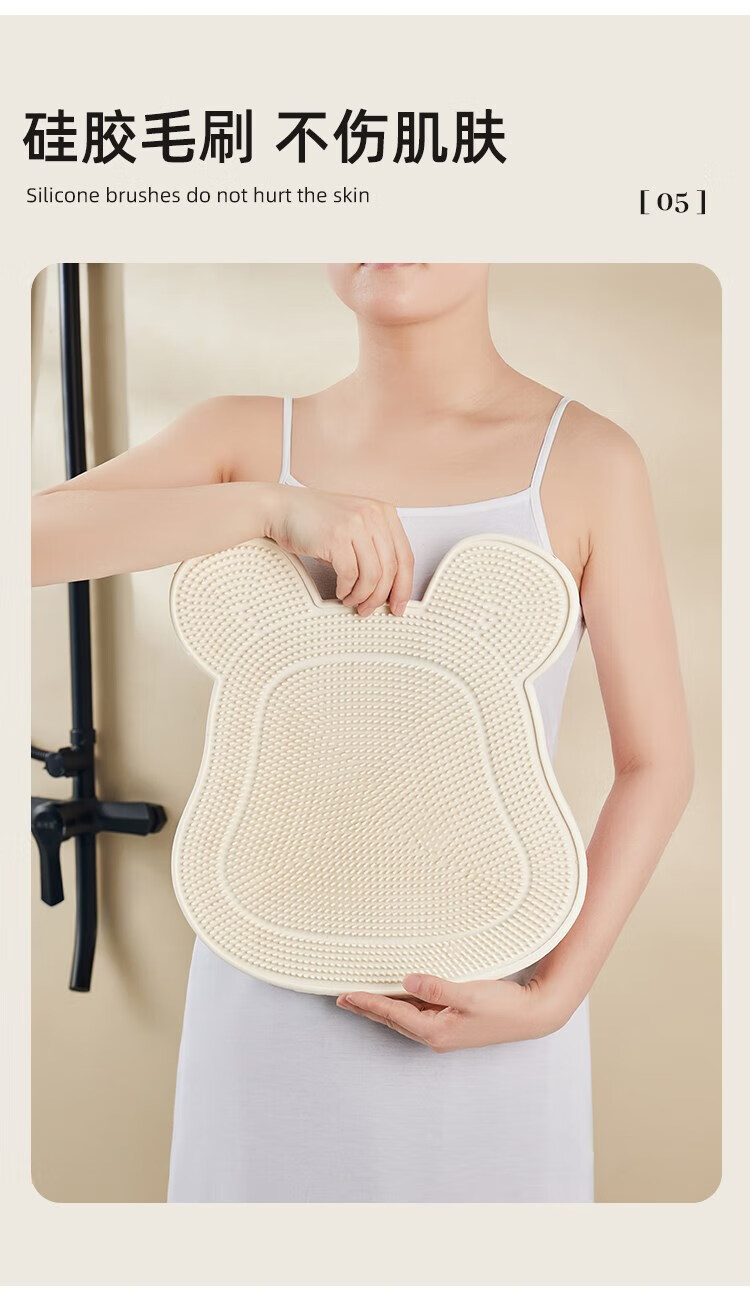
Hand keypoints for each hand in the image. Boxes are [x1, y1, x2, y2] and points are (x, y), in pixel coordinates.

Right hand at [262, 483, 413, 616]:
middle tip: (370, 609)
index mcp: (384, 512)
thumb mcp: (354, 525)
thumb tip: (386, 587)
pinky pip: (350, 575)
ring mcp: (355, 524)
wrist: (281, 507)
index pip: (406, 556)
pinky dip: (346, 589)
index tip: (398, 604)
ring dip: (362, 596)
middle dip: (381, 596)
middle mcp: (373, 515)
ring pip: (372, 575)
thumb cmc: (314, 520)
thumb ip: (373, 547)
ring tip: (351, 601)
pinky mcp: (336, 536)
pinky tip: (340, 591)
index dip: (404, 586)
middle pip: (391, 569)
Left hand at [336, 971, 569, 1050]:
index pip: (394, 1014)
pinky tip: (396, 998)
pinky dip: (400, 1006)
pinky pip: (417, 1014)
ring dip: (381, 1008)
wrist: (532, 1016)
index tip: (345, 995)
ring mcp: (444, 1031)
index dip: (368, 1003)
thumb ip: (437, 988)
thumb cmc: (504, 1007)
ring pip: (403, 1018)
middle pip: (393, 1019)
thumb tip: (406, 981)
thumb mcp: (470, 994)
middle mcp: (436, 1035)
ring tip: (360, 999)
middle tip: (342, 999)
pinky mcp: (453, 1023)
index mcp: (436, 1030)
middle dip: (367, 1008)